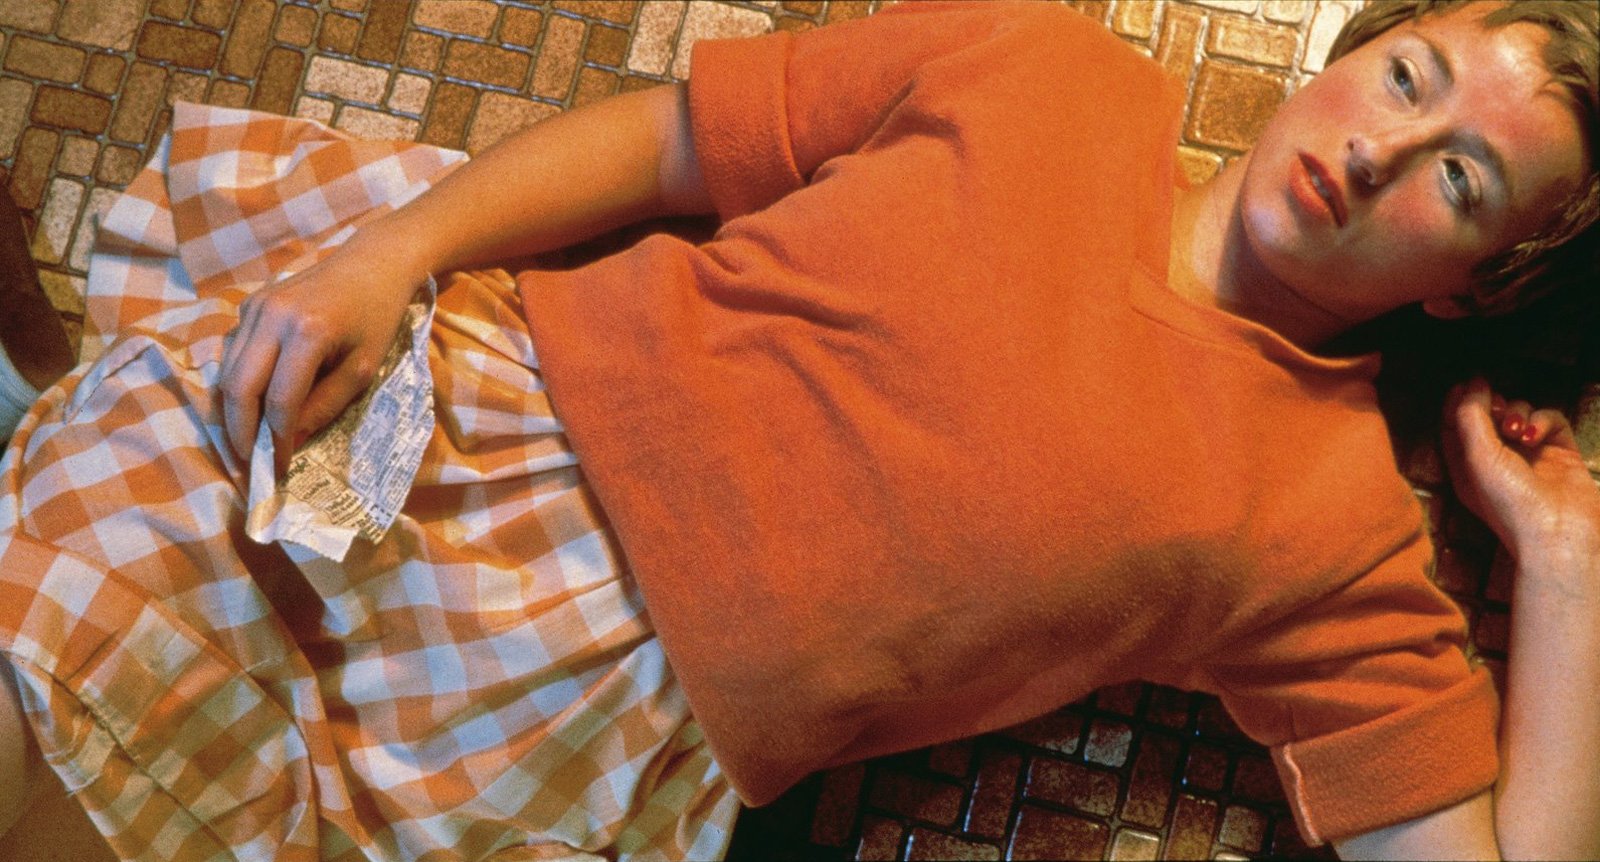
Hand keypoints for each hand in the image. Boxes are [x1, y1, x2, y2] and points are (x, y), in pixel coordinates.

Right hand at [220, 239, 423, 471]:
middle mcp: (272, 317)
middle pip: (238, 388)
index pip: (279, 400)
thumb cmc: (377, 317)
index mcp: (308, 332)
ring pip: (226, 373)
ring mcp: (254, 308)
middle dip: (240, 433)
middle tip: (248, 465)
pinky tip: (250, 408)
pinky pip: (231, 354)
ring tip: (246, 444)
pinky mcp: (249, 305)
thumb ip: (324, 407)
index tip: (279, 469)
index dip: (275, 440)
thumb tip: (287, 440)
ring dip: (233, 413)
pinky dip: (236, 385)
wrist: (371, 264)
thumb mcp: (362, 369)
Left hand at [1441, 378, 1599, 559]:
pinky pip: (1550, 420)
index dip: (1457, 402)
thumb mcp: (1477, 457)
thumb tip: (1472, 385)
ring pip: (1520, 414)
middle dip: (1490, 405)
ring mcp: (1530, 456)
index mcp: (1467, 466)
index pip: (1456, 425)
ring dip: (1516, 413)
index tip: (1462, 384)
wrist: (1559, 534)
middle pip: (1489, 416)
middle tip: (1495, 408)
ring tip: (1515, 430)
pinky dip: (1542, 420)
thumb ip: (1470, 417)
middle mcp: (1497, 461)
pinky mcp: (1560, 453)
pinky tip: (1535, 435)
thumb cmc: (1509, 502)